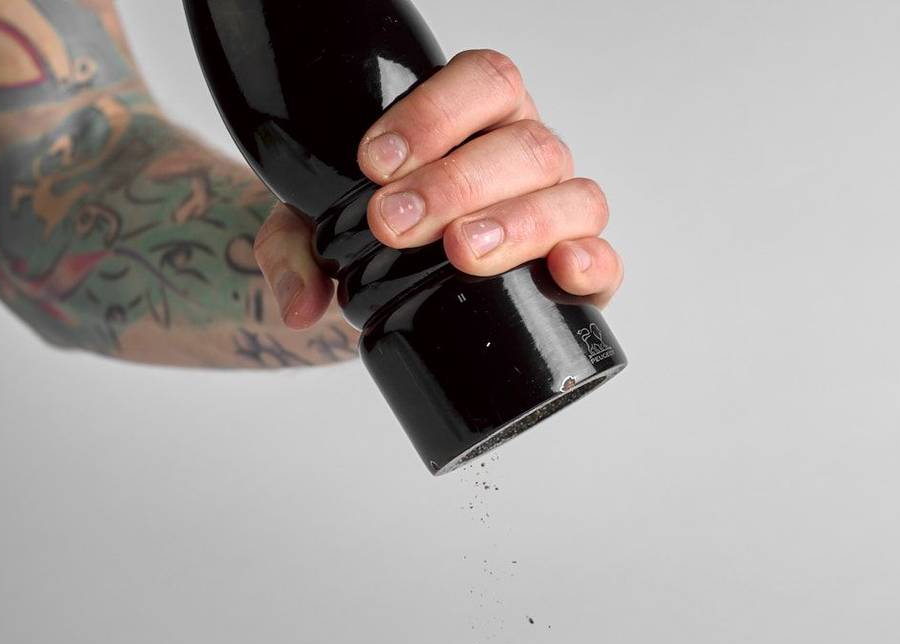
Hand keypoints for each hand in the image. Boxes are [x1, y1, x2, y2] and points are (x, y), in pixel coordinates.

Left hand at [253, 49, 622, 329]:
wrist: (403, 297)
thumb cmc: (376, 240)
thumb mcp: (315, 234)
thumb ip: (293, 252)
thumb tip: (299, 304)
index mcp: (480, 117)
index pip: (483, 82)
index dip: (434, 114)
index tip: (374, 163)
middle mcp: (529, 156)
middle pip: (523, 146)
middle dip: (456, 182)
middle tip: (394, 222)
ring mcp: (561, 212)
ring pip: (569, 196)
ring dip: (516, 222)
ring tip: (459, 251)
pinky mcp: (581, 274)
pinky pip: (606, 261)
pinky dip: (593, 262)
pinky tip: (562, 270)